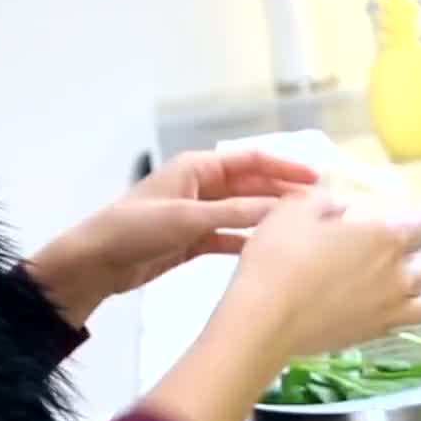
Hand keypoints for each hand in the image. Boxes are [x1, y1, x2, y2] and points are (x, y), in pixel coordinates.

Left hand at [27, 148, 318, 325]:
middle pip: (252, 185)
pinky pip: (231, 237)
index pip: (251, 160)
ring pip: (245, 212)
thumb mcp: (187, 217)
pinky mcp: (195, 240)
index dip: (285, 167)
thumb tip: (280, 207)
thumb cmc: (137, 228)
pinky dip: (250, 242)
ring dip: (271, 217)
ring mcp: (199, 213)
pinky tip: (273, 251)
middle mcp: (202, 186)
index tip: (317, 179)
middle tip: (321, 206)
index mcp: (198, 167)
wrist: (98, 261)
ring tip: (306, 228)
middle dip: (284, 192)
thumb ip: (235, 213)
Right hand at [139, 195, 420, 420]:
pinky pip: (411, 323)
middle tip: (408, 254)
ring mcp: (392, 307)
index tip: (403, 221)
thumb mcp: (296, 210)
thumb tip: (343, 206)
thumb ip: (326, 202)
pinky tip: (393, 307)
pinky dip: (409, 313)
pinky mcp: (378, 333)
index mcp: (384, 235)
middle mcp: (398, 272)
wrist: (268, 318)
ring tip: (414, 286)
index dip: (415, 220)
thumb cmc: (281, 257)